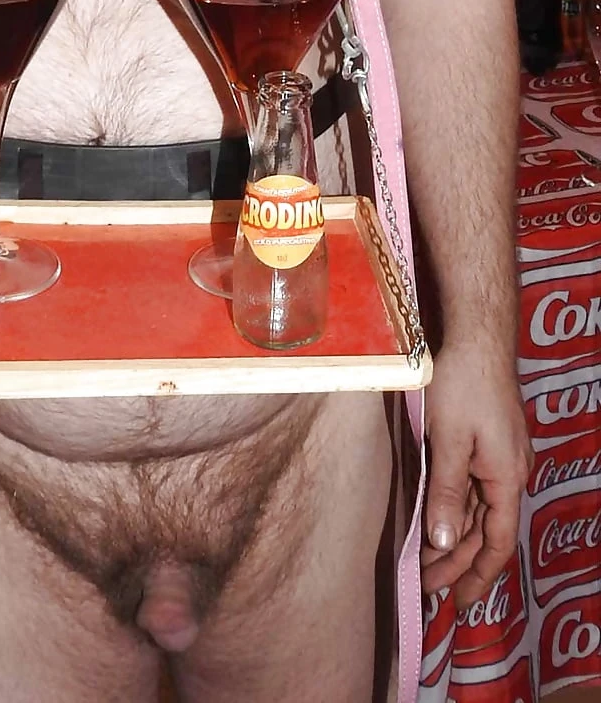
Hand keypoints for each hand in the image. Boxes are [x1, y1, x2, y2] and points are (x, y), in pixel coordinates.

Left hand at [420, 340, 531, 609]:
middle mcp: (510, 473)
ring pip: (479, 510)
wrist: (478, 336)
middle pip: (486, 531)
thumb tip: (441, 542)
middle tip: (427, 587)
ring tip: (427, 561)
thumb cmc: (463, 385)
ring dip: (455, 537)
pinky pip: (475, 487)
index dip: (478, 575)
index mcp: (505, 479)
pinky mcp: (489, 441)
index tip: (459, 602)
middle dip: (458, 562)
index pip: (497, 543)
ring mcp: (501, 457)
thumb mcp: (448, 441)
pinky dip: (457, 508)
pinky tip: (438, 517)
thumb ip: (446, 492)